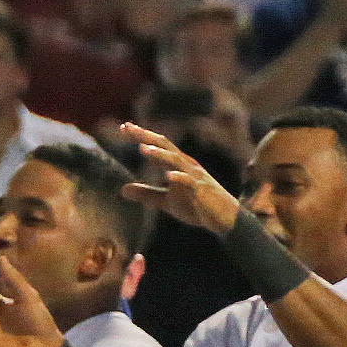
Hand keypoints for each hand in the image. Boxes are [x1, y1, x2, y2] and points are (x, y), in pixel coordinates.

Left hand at [119, 121, 243, 234]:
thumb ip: (146, 194)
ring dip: (160, 154)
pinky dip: (179, 177)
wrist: (223, 219)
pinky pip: (189, 182)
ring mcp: (194, 176)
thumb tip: (122, 190)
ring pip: (175, 160)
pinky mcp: (201, 190)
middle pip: (164, 146)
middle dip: (146, 136)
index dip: (141, 136)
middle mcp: (186, 165)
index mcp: (177, 165)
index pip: (157, 146)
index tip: (123, 127)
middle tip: (127, 127)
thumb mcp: (165, 201)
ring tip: (143, 148)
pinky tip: (168, 175)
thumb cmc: (196, 206)